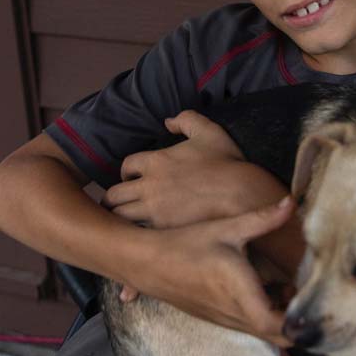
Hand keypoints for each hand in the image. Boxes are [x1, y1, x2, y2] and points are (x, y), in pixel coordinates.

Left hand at [105, 112, 284, 228]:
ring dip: (121, 218)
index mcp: (155, 161)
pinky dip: (137, 233)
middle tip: (121, 203)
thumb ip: (186, 120)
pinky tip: (144, 235)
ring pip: (120, 217)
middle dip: (114, 199)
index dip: (127, 172)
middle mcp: (148, 186)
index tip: (132, 179)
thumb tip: (167, 121)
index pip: (126, 166)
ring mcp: (154, 211)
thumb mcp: (209, 132)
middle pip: (113, 195)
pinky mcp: (163, 232)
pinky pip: (137, 233)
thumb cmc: (226, 164)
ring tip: (127, 222)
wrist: (241, 196)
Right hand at [125, 196, 295, 342]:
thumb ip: (263, 218)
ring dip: (283, 318)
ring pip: (266, 334)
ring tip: (293, 288)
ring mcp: (225, 321)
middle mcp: (235, 316)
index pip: (279, 326)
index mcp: (240, 295)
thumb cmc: (185, 244)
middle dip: (298, 321)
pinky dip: (266, 316)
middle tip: (310, 293)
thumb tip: (292, 202)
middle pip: (279, 338)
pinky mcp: (218, 319)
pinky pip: (250, 327)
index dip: (301, 321)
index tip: (317, 301)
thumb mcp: (226, 228)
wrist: (145, 263)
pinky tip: (270, 289)